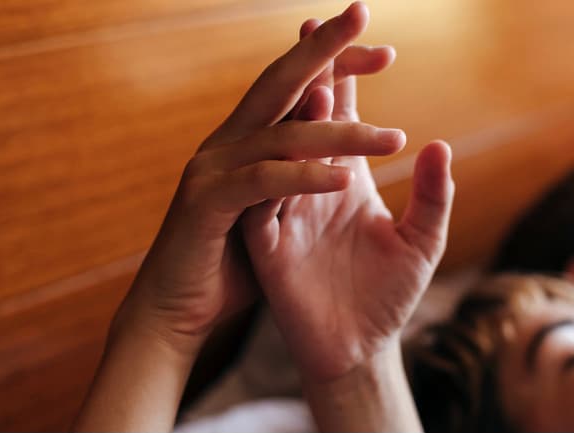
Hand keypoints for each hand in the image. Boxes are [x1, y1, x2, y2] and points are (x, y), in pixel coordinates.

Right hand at [118, 1, 403, 354]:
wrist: (180, 314)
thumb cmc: (233, 269)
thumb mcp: (285, 225)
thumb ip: (307, 190)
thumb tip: (346, 168)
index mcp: (255, 143)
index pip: (299, 90)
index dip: (337, 65)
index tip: (385, 53)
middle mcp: (234, 143)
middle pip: (283, 83)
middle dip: (324, 50)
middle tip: (362, 13)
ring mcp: (216, 168)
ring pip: (282, 133)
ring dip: (339, 133)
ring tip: (393, 141)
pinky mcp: (207, 203)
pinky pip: (262, 182)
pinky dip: (302, 177)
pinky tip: (344, 179)